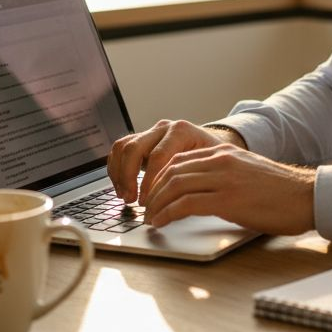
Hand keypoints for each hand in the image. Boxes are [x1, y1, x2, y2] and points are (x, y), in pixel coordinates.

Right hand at [106, 119, 242, 202]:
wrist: (214, 147)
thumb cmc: (214, 160)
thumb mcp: (211, 167)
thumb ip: (194, 179)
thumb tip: (178, 204)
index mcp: (182, 131)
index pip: (158, 156)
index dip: (149, 182)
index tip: (147, 202)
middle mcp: (164, 128)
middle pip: (135, 148)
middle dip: (129, 177)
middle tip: (132, 200)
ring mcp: (151, 132)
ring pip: (123, 147)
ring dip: (119, 174)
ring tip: (125, 196)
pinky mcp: (141, 140)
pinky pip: (120, 150)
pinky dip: (116, 169)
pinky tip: (121, 188)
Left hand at [141, 145, 315, 235]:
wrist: (307, 196)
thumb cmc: (281, 192)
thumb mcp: (247, 174)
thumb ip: (222, 178)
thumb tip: (199, 195)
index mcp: (225, 153)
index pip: (179, 161)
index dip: (159, 179)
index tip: (152, 195)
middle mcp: (221, 160)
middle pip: (171, 171)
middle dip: (152, 192)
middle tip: (146, 209)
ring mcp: (224, 178)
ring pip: (174, 185)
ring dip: (156, 204)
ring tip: (150, 219)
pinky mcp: (228, 199)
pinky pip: (186, 203)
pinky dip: (168, 214)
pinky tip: (162, 223)